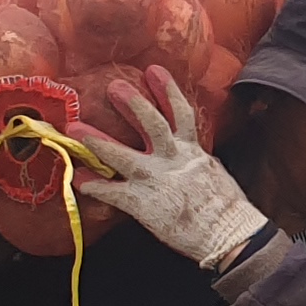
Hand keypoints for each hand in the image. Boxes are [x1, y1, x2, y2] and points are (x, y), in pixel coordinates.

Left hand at [77, 66, 276, 268]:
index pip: (180, 113)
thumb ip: (196, 159)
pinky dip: (95, 186)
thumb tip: (190, 151)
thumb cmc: (226, 209)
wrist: (228, 235)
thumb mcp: (214, 173)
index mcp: (192, 152)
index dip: (167, 90)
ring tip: (76, 129)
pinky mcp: (144, 205)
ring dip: (98, 141)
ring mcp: (156, 181)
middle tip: (114, 86)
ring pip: (123, 156)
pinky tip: (78, 179)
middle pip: (152, 124)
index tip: (154, 70)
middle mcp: (173, 160)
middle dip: (133, 104)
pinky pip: (114, 194)